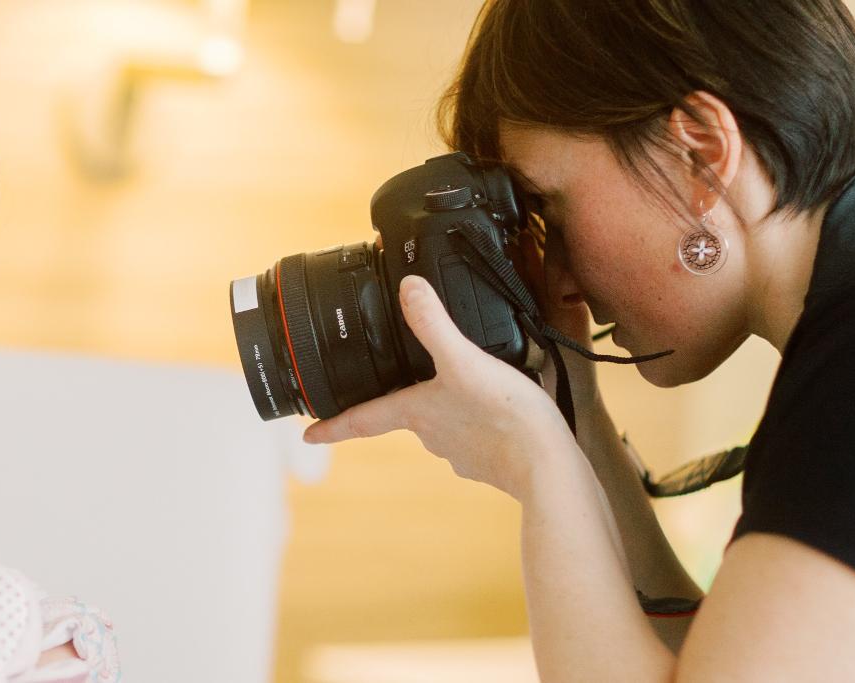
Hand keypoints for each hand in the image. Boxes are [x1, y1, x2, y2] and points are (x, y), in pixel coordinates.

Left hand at [303, 275, 580, 498]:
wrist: (548, 464)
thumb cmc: (504, 416)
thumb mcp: (465, 359)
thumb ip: (434, 323)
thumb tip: (408, 288)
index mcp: (417, 413)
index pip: (361, 421)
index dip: (331, 427)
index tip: (307, 435)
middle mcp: (433, 437)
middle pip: (407, 416)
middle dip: (407, 401)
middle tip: (410, 383)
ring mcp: (462, 452)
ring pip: (445, 425)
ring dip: (451, 408)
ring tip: (471, 386)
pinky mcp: (490, 460)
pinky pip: (478, 436)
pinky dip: (482, 421)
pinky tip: (500, 408)